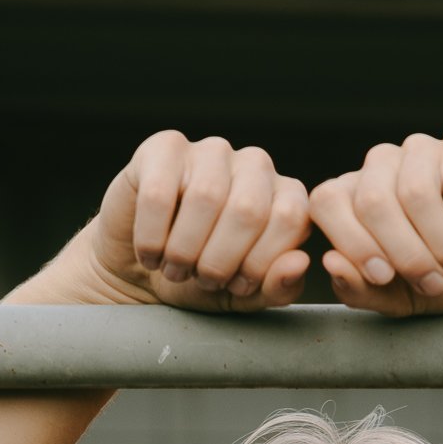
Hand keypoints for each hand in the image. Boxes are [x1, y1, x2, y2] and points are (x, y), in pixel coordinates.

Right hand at [19, 130, 312, 311]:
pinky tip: (150, 252)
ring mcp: (211, 152)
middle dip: (220, 260)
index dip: (260, 263)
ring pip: (205, 197)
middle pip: (249, 209)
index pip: (290, 219)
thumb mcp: (245, 295)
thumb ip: (279, 286)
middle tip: (200, 279)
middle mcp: (255, 165)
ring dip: (184, 250)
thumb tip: (300, 262)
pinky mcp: (164, 148)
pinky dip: (151, 236)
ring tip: (174, 268)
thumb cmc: (201, 279)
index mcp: (285, 196)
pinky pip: (159, 192)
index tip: (236, 285)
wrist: (142, 272)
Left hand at [308, 128, 442, 316]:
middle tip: (434, 285)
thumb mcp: (397, 298)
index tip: (384, 278)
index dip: (352, 242)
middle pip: (372, 198)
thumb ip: (359, 289)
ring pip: (416, 191)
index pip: (328, 201)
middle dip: (404, 254)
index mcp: (353, 196)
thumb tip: (330, 262)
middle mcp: (383, 165)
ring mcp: (424, 151)